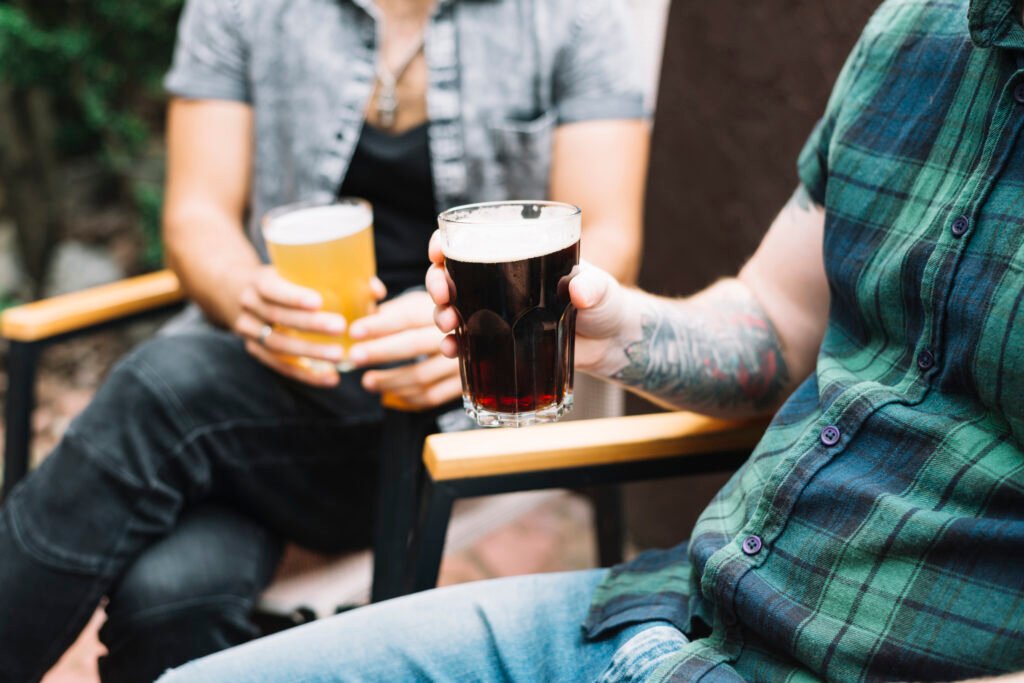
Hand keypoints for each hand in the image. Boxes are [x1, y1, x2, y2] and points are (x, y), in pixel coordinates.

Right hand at [234, 265, 383, 386]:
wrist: (240, 292)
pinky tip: (330, 378)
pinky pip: (279, 367)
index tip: (319, 301)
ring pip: (277, 345)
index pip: (272, 287)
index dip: (293, 296)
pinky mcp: (255, 352)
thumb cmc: (285, 280)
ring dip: (310, 352)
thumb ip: (335, 278)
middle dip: (310, 324)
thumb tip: (377, 291)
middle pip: (277, 317)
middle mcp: (249, 305)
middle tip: (340, 327)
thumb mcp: (297, 270)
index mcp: (260, 280)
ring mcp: (249, 331)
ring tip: (339, 356)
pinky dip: (306, 374)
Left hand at [348, 290, 461, 408]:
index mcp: (445, 306)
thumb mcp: (420, 304)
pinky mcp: (466, 384)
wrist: (483, 336)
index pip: (408, 316)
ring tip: (367, 381)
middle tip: (354, 357)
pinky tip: (392, 393)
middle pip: (415, 344)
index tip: (354, 332)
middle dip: (381, 352)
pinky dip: (409, 397)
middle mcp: (458, 332)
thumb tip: (364, 308)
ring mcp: (464, 360)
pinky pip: (433, 396)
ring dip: (390, 380)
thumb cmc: (437, 318)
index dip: (380, 324)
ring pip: (422, 375)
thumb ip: (393, 308)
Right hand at [426, 230, 631, 376]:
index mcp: (519, 255)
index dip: (446, 242)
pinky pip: (467, 341)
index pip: (472, 239)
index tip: (438, 252)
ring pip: (453, 307)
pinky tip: (452, 350)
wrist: (613, 343)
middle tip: (442, 295)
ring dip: (440, 314)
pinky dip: (454, 345)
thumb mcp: (602, 290)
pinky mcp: (501, 341)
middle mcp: (501, 281)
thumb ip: (593, 287)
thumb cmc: (607, 304)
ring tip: (447, 325)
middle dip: (436, 282)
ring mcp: (498, 312)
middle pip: (451, 274)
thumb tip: (580, 290)